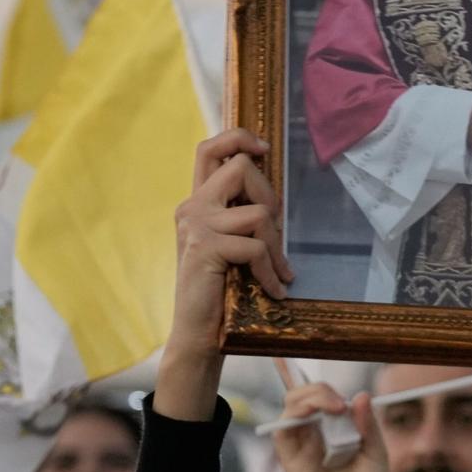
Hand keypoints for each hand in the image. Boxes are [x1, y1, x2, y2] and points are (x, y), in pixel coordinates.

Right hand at [156, 129, 291, 420]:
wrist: (196, 333)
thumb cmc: (218, 291)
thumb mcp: (230, 246)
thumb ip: (240, 218)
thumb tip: (274, 200)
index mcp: (196, 202)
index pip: (209, 149)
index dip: (237, 137)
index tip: (262, 149)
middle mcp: (192, 207)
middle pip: (240, 168)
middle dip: (270, 197)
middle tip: (276, 234)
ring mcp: (197, 226)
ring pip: (258, 211)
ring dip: (278, 246)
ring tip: (280, 272)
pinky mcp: (206, 248)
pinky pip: (256, 246)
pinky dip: (272, 270)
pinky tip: (275, 289)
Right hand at [273, 386, 389, 471]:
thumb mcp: (376, 453)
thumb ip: (368, 424)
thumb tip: (360, 395)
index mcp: (333, 436)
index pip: (322, 401)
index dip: (329, 391)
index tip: (350, 399)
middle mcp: (313, 438)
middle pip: (303, 398)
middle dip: (320, 389)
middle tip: (340, 403)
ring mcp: (300, 448)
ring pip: (291, 405)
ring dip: (312, 396)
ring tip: (335, 406)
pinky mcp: (290, 459)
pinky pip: (283, 426)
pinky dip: (299, 411)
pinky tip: (320, 413)